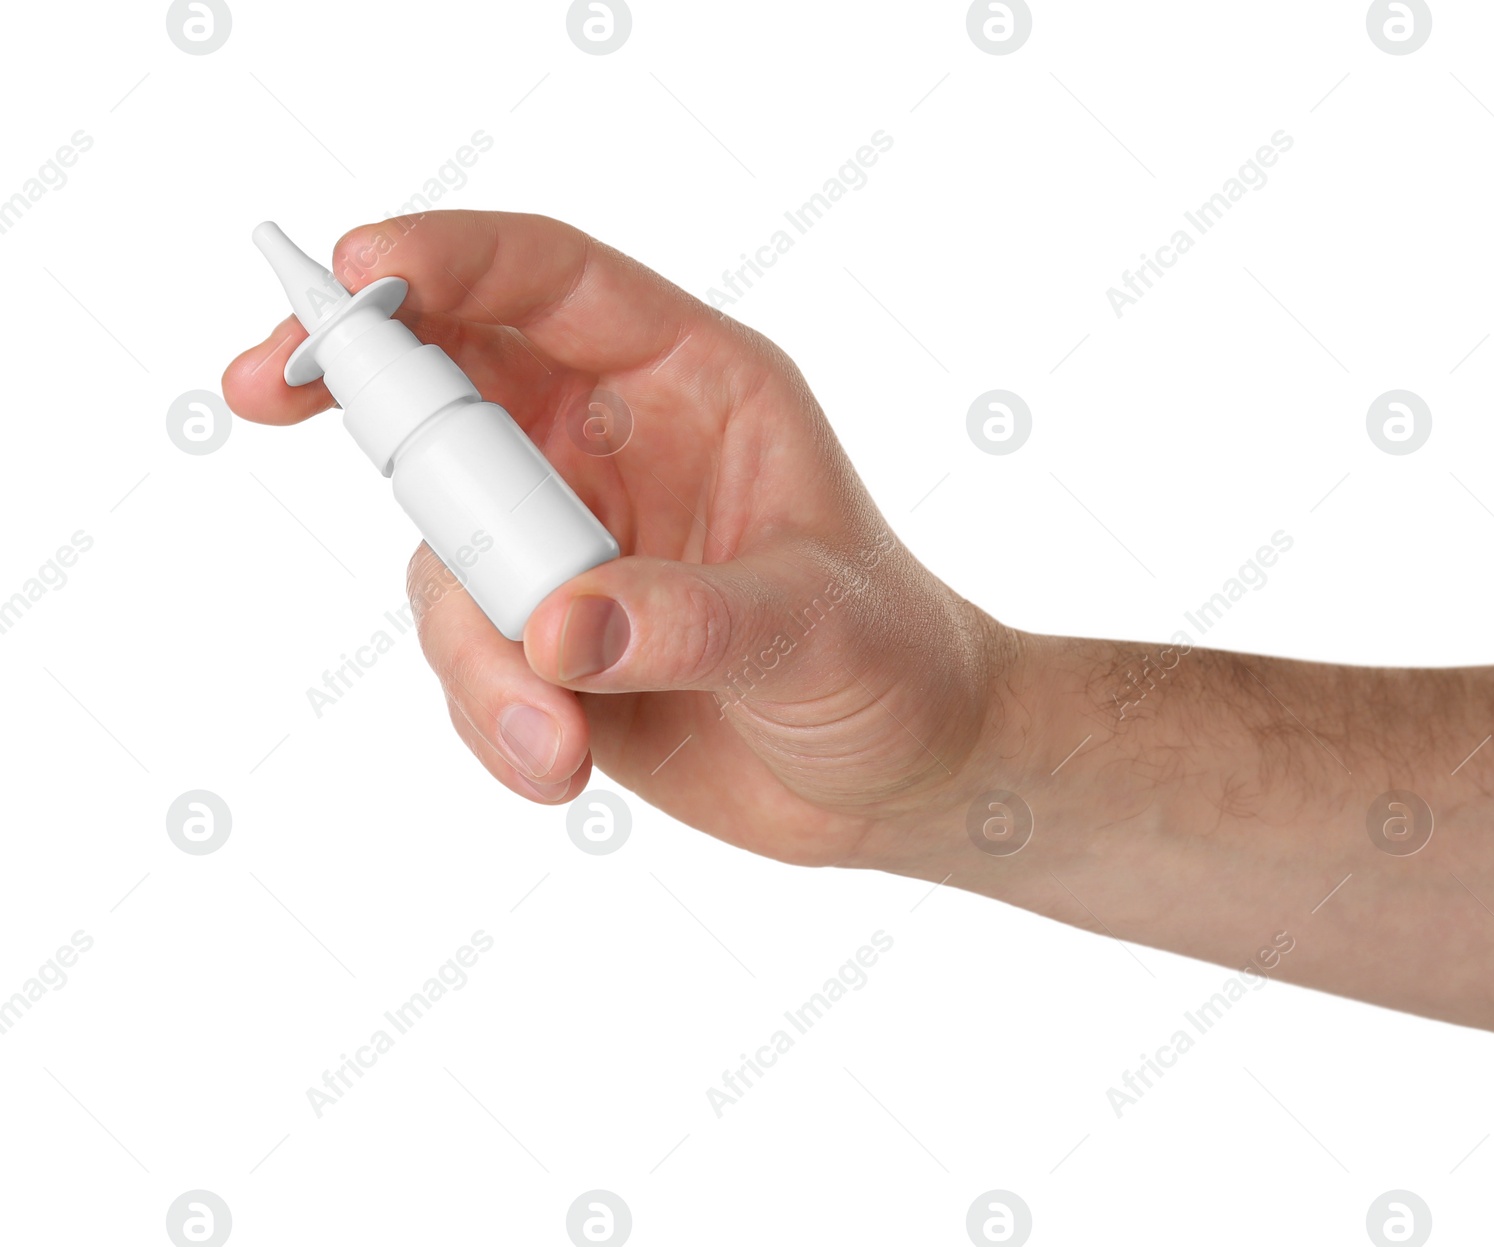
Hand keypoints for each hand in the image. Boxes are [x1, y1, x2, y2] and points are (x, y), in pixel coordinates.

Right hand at [223, 210, 1019, 868]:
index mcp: (694, 385)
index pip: (551, 283)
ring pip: (445, 550)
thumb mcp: (817, 629)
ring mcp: (570, 543)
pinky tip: (557, 764)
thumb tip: (556, 634)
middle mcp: (614, 447)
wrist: (898, 777)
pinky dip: (489, 712)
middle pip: (450, 379)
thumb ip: (691, 621)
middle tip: (259, 388)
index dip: (448, 261)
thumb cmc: (895, 664)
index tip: (352, 272)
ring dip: (473, 648)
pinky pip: (465, 652)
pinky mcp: (546, 636)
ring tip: (555, 739)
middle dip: (352, 381)